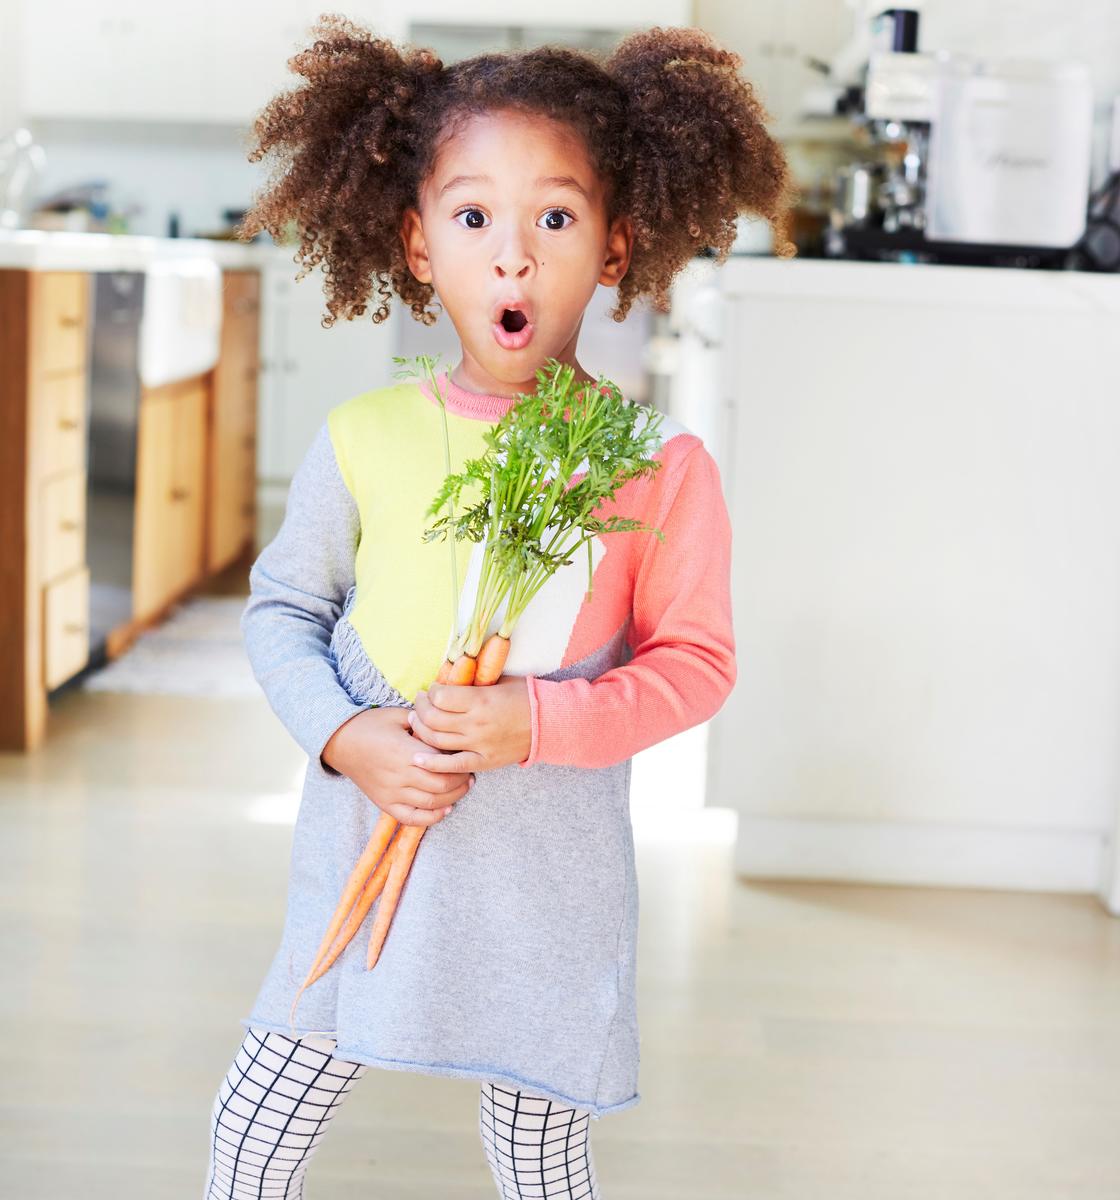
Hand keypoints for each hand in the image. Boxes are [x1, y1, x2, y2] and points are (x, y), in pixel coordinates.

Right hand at [321, 707, 472, 826]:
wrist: (340, 743)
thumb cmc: (370, 725)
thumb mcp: (397, 715)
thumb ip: (422, 722)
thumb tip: (446, 724)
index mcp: (404, 751)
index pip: (442, 761)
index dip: (458, 759)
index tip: (467, 754)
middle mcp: (399, 775)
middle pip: (441, 784)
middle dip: (461, 780)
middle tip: (471, 773)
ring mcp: (391, 792)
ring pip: (430, 802)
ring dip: (453, 797)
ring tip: (464, 788)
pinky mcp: (384, 803)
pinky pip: (411, 818)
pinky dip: (431, 817)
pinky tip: (445, 809)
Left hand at [408, 676, 531, 774]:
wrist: (550, 723)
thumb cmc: (525, 697)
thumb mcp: (499, 682)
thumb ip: (473, 684)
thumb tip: (448, 681)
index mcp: (481, 700)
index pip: (440, 697)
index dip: (431, 692)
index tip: (432, 690)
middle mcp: (476, 723)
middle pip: (434, 718)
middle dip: (421, 708)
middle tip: (420, 702)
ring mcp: (479, 744)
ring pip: (437, 740)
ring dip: (421, 729)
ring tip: (417, 721)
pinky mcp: (483, 761)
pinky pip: (452, 765)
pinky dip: (432, 763)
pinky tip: (418, 758)